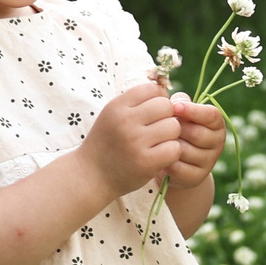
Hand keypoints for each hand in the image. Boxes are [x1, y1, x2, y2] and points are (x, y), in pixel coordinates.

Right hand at [78, 80, 187, 196]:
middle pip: (166, 106)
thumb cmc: (107, 143)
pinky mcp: (146, 162)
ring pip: (174, 127)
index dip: (159, 98)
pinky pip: (174, 148)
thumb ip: (136, 103)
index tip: (154, 112)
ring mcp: (135, 142)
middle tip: (159, 129)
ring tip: (159, 142)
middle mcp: (125, 121)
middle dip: (168, 117)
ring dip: (171, 136)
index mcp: (117, 106)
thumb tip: (167, 90)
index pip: (152, 89)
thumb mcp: (113, 115)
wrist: (91, 175)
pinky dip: (171, 152)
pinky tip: (160, 156)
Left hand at [157, 96, 227, 190]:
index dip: (193, 110)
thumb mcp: (180, 114)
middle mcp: (217, 143)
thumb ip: (180, 103)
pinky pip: (178, 167)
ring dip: (169, 144)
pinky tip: (160, 155)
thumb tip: (176, 102)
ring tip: (160, 140)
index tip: (174, 107)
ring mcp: (209, 162)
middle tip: (162, 126)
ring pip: (185, 150)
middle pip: (197, 133)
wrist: (174, 159)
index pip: (211, 115)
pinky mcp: (197, 177)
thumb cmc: (176, 129)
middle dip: (177, 129)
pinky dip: (165, 160)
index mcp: (217, 124)